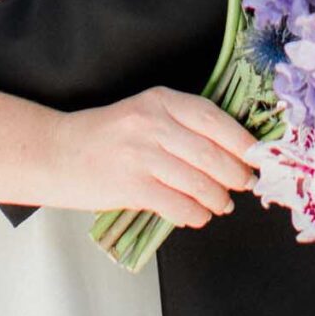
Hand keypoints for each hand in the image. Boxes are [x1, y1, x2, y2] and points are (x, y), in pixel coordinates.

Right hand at [50, 87, 258, 228]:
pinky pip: (178, 205)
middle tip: (244, 184)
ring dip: (218, 199)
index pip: (213, 118)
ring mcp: (141, 155)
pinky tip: (196, 215)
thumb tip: (230, 151)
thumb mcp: (143, 114)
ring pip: (198, 182)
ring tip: (221, 204)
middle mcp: (152, 123)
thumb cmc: (105, 136)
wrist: (57, 152)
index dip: (241, 141)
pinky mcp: (132, 186)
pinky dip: (195, 215)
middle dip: (235, 175)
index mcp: (159, 100)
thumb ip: (180, 125)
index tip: (257, 157)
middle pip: (211, 154)